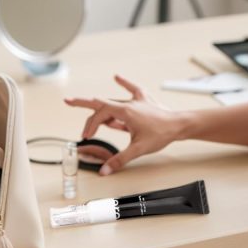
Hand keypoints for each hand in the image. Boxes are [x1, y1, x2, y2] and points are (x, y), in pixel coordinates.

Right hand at [64, 75, 182, 175]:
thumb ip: (119, 159)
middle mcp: (129, 103)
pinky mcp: (144, 100)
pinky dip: (124, 84)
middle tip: (68, 101)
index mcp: (126, 112)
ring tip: (91, 111)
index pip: (101, 114)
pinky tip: (117, 77)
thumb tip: (104, 170)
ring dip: (103, 109)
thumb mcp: (138, 149)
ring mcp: (137, 100)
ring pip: (114, 102)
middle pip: (102, 104)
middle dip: (84, 104)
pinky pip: (132, 89)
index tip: (86, 136)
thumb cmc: (161, 134)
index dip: (91, 125)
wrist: (179, 124)